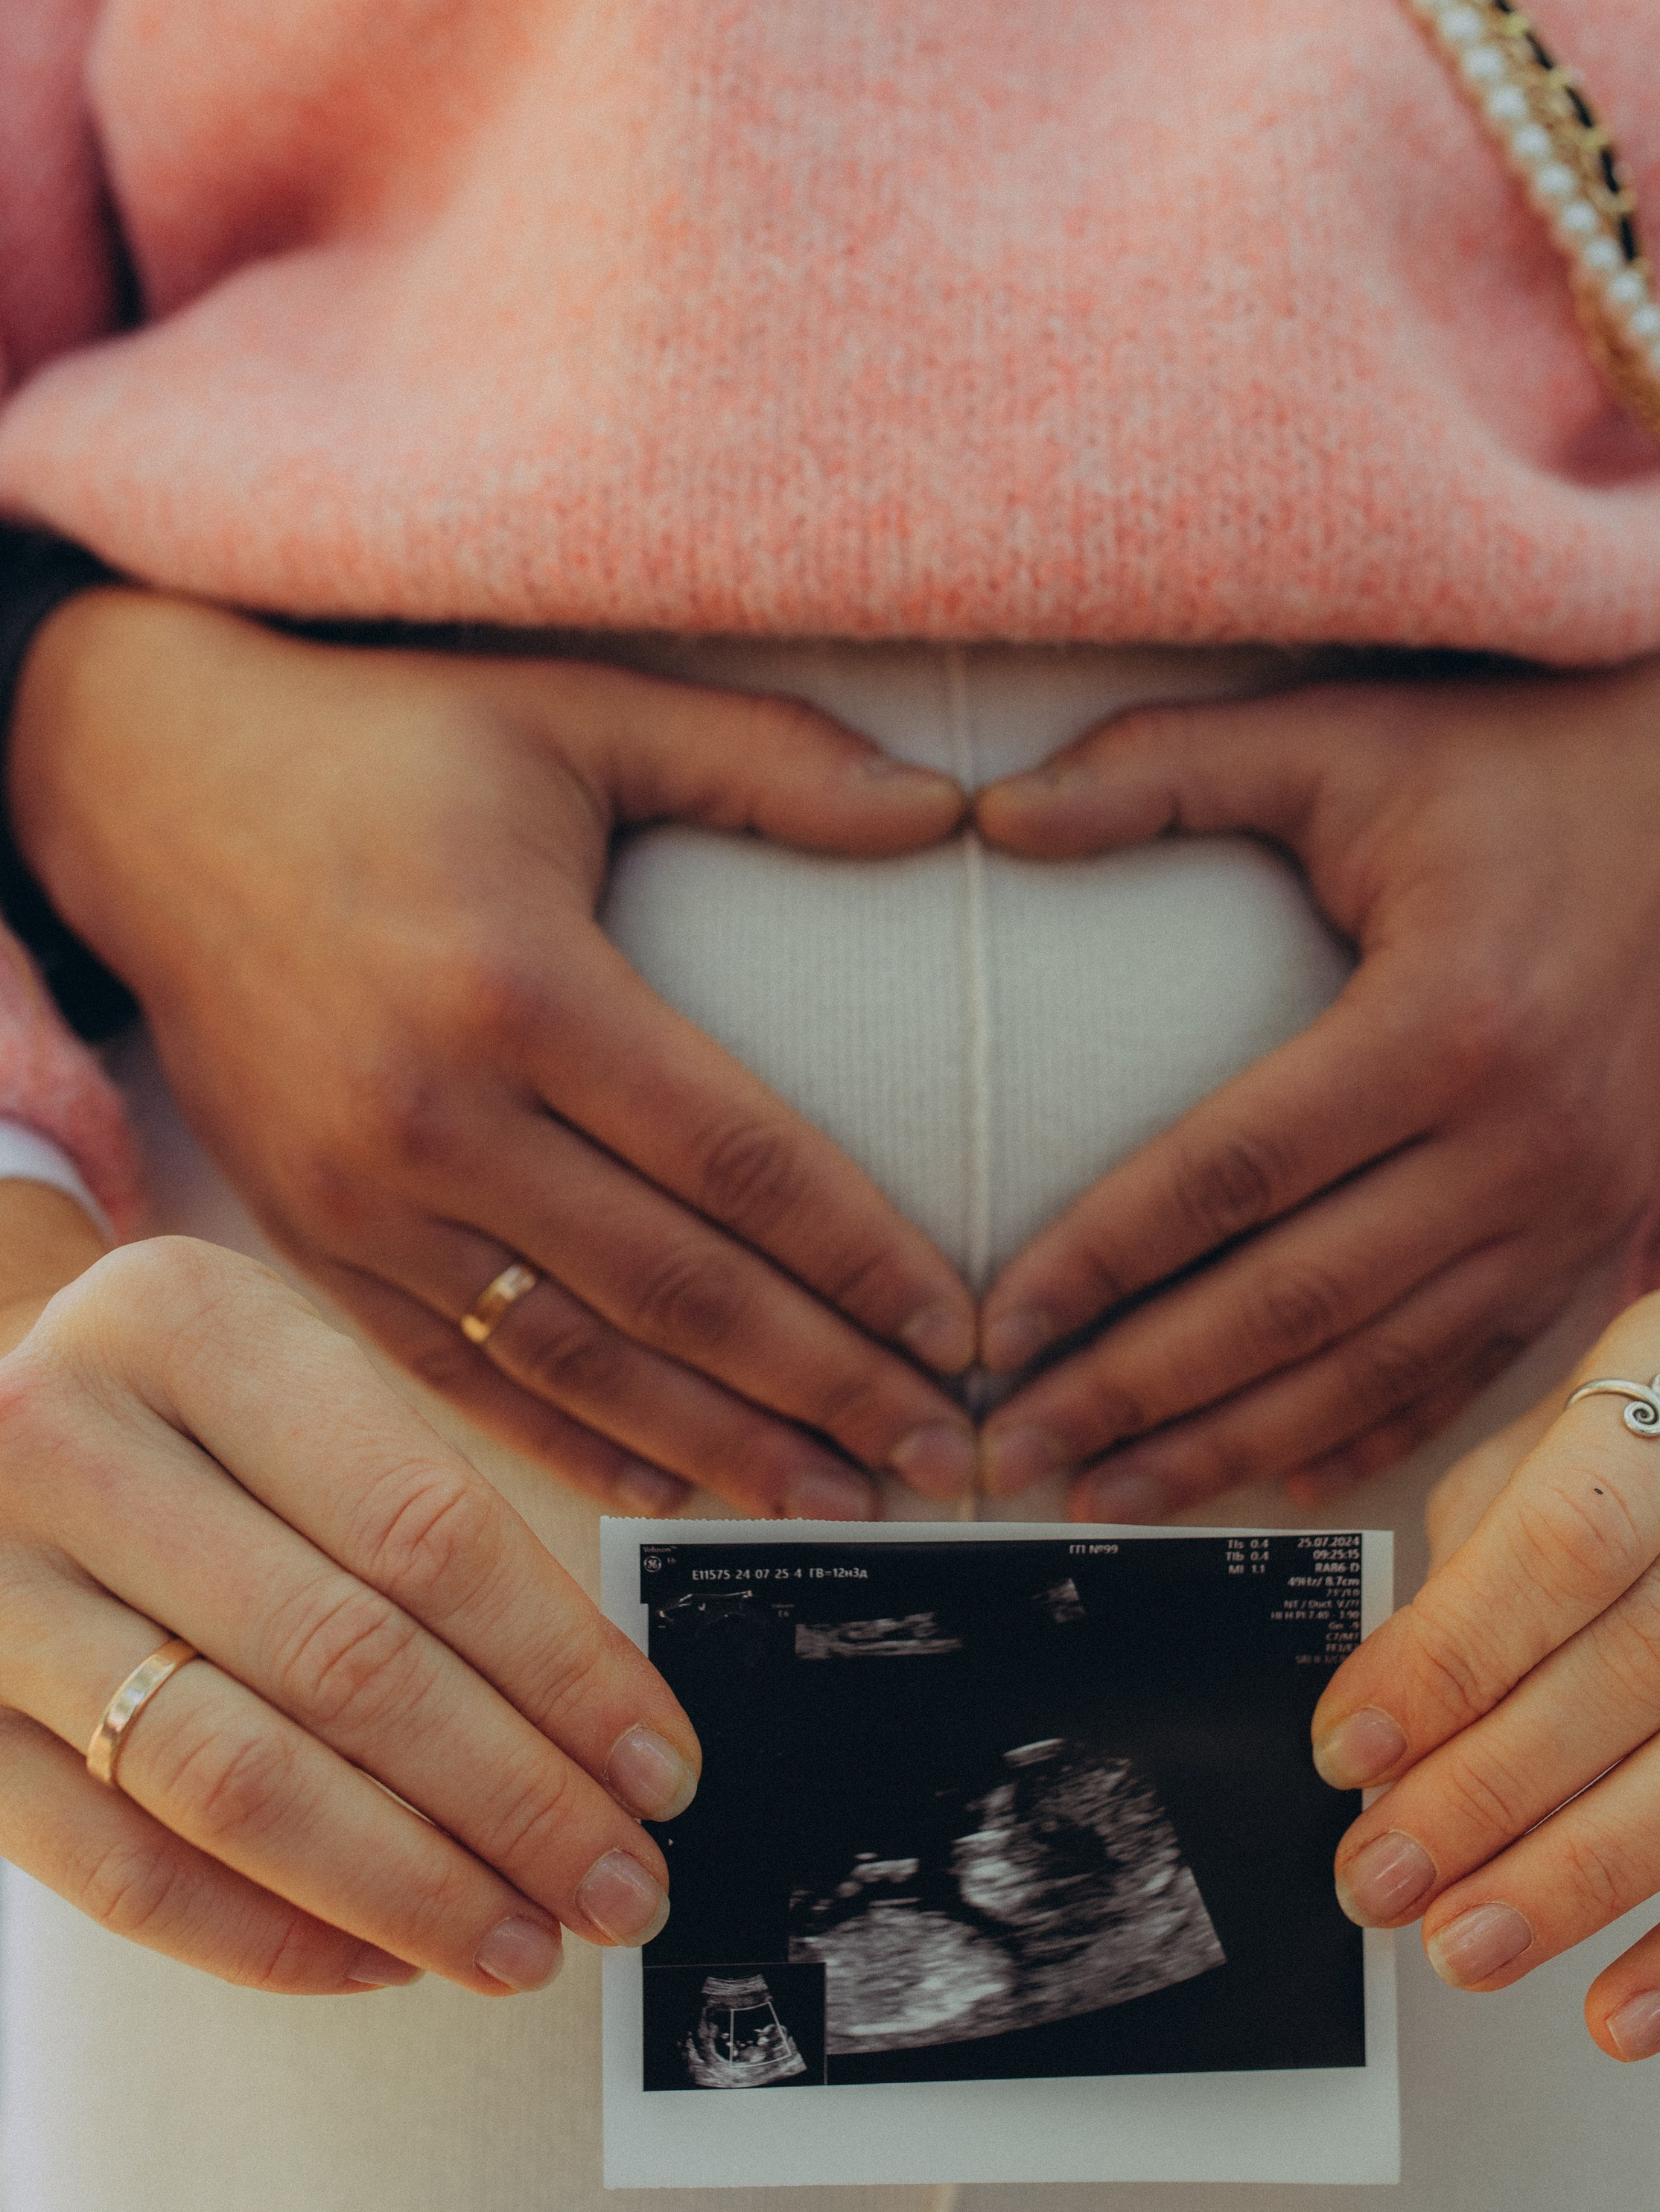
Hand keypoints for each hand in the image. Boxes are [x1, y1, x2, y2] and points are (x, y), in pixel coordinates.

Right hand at [0, 1220, 698, 1993]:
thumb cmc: (171, 1400)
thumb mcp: (294, 1371)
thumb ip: (427, 1513)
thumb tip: (603, 1718)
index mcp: (189, 1326)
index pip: (424, 1530)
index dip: (564, 1669)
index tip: (659, 1764)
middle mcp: (66, 1442)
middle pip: (344, 1664)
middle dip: (514, 1801)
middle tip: (619, 1881)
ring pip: (233, 1781)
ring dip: (406, 1887)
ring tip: (521, 1941)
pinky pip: (116, 1868)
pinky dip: (261, 1934)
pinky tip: (375, 1957)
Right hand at [11, 590, 978, 1515]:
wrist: (147, 787)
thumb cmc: (391, 743)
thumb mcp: (581, 710)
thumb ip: (770, 762)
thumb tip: (950, 808)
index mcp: (520, 985)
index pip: (739, 1160)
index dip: (862, 1258)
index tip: (959, 1329)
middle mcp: (432, 1113)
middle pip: (676, 1289)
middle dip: (826, 1386)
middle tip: (939, 1455)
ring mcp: (356, 1195)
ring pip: (574, 1363)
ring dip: (719, 1446)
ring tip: (838, 1501)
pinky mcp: (304, 1239)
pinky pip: (455, 1375)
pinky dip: (567, 1445)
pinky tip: (671, 1491)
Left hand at [968, 612, 1659, 1518]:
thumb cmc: (1494, 756)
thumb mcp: (1328, 733)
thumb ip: (1157, 770)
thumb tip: (985, 814)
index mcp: (1449, 1018)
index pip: (1235, 1174)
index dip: (1103, 1261)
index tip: (992, 1327)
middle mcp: (1526, 1137)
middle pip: (1297, 1304)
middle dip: (1139, 1393)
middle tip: (1008, 1449)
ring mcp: (1574, 1203)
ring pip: (1378, 1366)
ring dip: (1232, 1444)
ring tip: (1103, 1497)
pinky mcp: (1596, 1234)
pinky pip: (1468, 1369)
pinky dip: (1364, 1436)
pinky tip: (1262, 1482)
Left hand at [1312, 1278, 1659, 2058]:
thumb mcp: (1559, 1439)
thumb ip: (1478, 1561)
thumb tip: (1385, 1741)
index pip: (1581, 1520)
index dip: (1456, 1649)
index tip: (1351, 1748)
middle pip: (1658, 1645)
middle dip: (1498, 1785)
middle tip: (1384, 1877)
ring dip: (1592, 1871)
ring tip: (1468, 1943)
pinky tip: (1622, 2010)